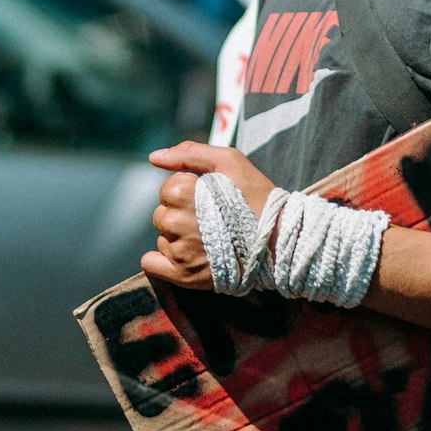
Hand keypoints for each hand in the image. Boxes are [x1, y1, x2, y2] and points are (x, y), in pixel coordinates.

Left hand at [141, 141, 276, 288]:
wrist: (279, 240)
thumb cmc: (256, 196)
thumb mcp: (229, 161)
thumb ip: (190, 153)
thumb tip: (154, 157)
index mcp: (184, 193)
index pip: (167, 188)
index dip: (187, 189)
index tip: (208, 196)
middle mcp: (177, 223)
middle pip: (161, 214)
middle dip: (181, 213)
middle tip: (210, 218)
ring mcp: (179, 252)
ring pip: (162, 238)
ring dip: (177, 237)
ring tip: (207, 237)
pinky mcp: (183, 276)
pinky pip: (152, 264)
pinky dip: (163, 260)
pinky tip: (187, 255)